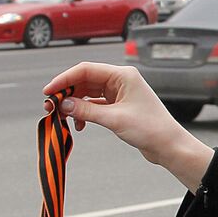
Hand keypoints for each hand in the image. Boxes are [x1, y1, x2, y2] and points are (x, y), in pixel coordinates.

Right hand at [41, 62, 212, 190]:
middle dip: (66, 94)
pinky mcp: (119, 106)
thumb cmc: (150, 129)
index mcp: (123, 75)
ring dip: (74, 105)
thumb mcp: (114, 119)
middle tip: (50, 108)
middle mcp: (121, 80)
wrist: (169, 146)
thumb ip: (86, 111)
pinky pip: (95, 105)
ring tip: (61, 118)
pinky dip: (84, 113)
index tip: (48, 92)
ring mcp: (120, 93)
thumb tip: (63, 105)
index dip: (64, 80)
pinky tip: (79, 125)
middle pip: (84, 81)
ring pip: (88, 94)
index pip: (85, 70)